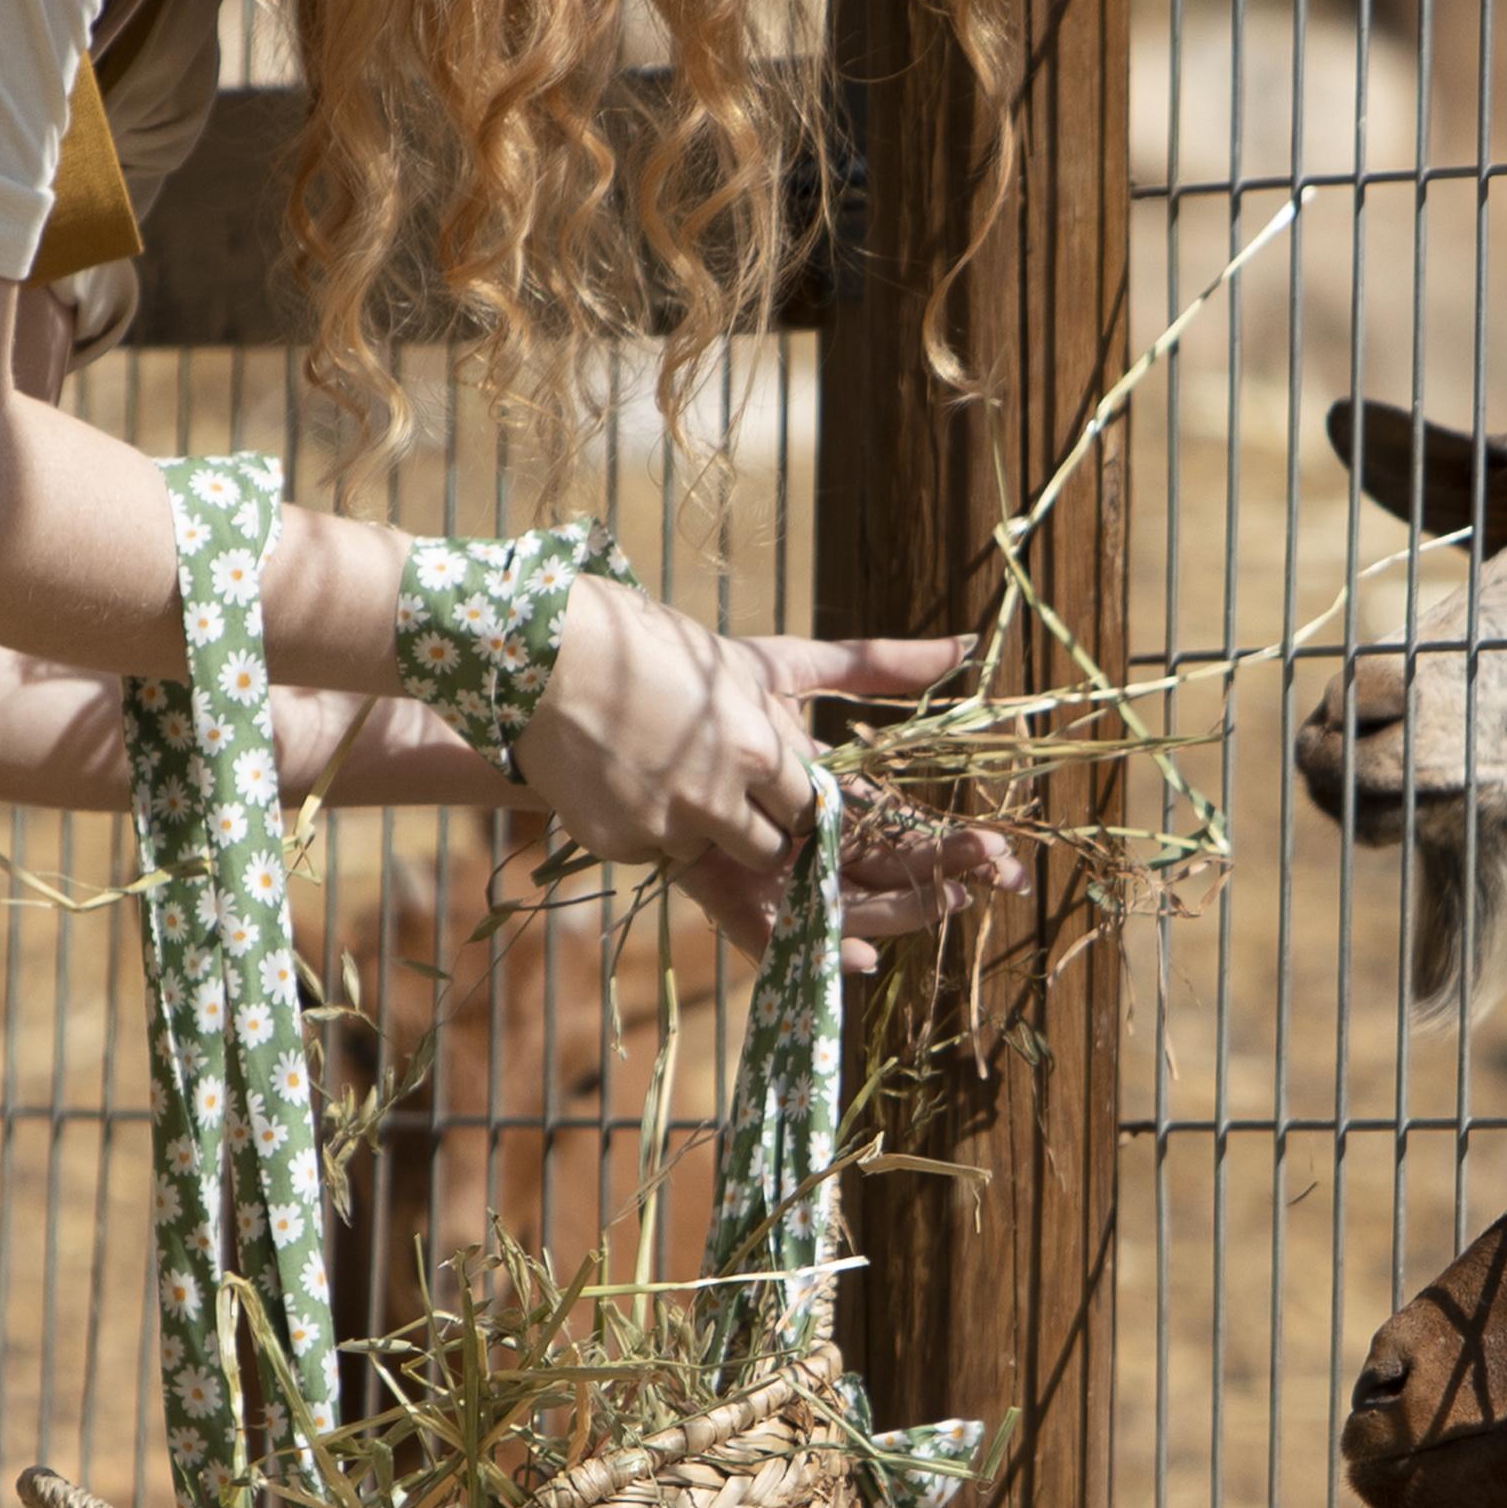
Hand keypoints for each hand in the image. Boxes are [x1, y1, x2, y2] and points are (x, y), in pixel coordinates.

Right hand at [522, 592, 979, 956]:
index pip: (819, 813)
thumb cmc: (656, 646)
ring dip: (711, 833)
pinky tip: (624, 783)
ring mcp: (672, 825)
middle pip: (778, 849)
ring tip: (673, 775)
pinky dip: (653, 832)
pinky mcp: (624, 845)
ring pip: (723, 861)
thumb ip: (867, 664)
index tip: (789, 792)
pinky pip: (661, 862)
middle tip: (723, 780)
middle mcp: (726, 794)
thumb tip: (968, 646)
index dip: (806, 807)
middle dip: (763, 826)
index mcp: (764, 745)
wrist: (538, 656)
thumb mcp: (764, 656)